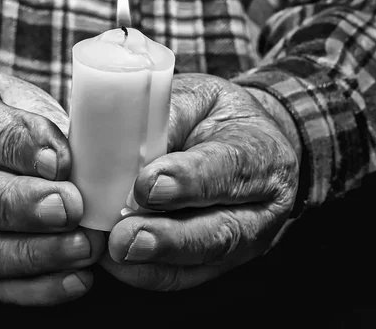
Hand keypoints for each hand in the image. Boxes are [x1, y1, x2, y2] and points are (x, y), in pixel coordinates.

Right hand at [0, 67, 104, 305]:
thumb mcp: (5, 94)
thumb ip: (35, 120)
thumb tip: (75, 165)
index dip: (14, 145)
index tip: (58, 161)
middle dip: (17, 206)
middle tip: (69, 207)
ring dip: (30, 254)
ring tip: (81, 246)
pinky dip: (31, 289)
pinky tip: (73, 279)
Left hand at [100, 74, 298, 289]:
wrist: (249, 144)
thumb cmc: (217, 117)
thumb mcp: (199, 97)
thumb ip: (167, 116)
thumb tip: (119, 141)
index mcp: (262, 154)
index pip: (230, 168)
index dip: (188, 181)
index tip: (146, 186)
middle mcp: (262, 207)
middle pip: (219, 232)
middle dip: (167, 239)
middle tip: (124, 238)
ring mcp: (244, 242)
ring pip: (199, 261)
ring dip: (152, 261)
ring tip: (113, 251)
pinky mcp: (220, 262)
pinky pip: (183, 277)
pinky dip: (146, 272)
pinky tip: (116, 262)